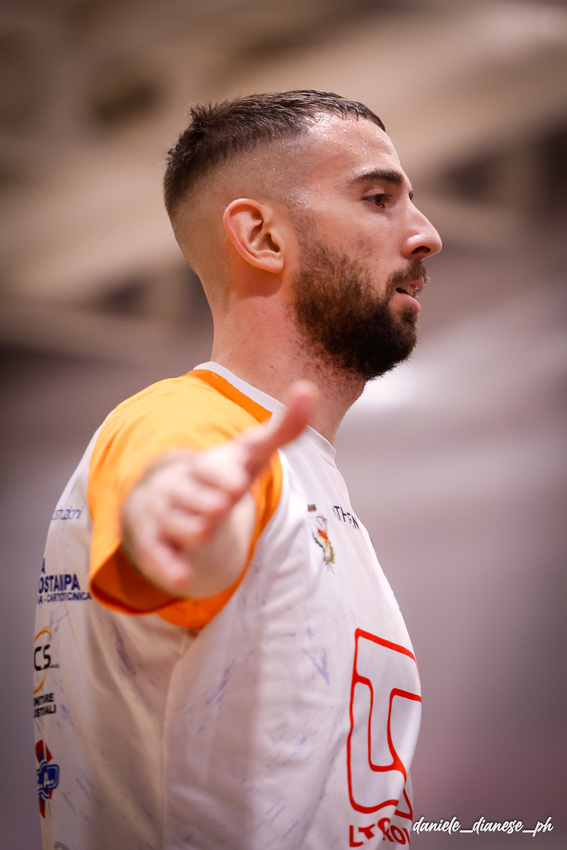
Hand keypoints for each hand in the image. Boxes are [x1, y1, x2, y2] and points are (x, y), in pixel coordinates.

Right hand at [120, 381, 317, 596]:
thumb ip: (282, 428)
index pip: (211, 470)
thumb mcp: (250, 453)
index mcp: (204, 465)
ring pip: (187, 531)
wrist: (167, 496)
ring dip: (197, 534)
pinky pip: (159, 556)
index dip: (222, 477)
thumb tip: (309, 390)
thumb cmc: (220, 474)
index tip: (235, 485)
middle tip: (217, 508)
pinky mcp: (152, 543)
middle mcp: (179, 488)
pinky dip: (170, 567)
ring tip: (202, 528)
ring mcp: (163, 516)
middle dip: (211, 508)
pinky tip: (183, 577)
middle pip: (202, 505)